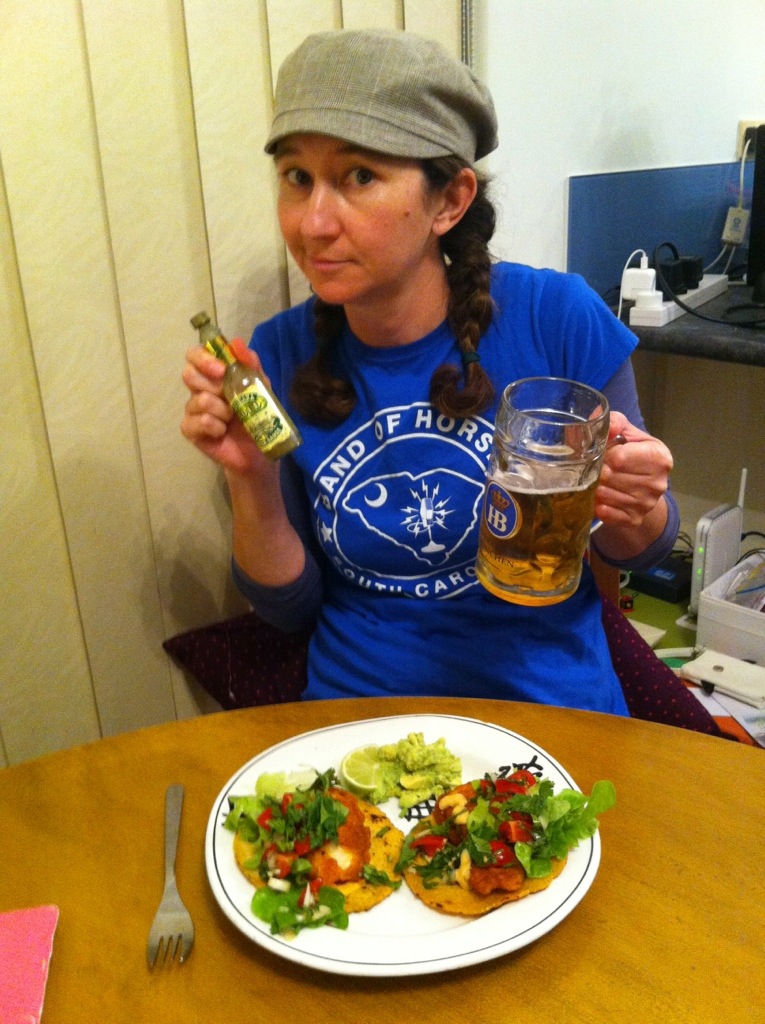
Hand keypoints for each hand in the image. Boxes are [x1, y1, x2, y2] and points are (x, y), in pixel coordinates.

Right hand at [180, 338, 272, 476]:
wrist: (259, 450)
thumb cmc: (258, 416)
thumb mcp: (261, 387)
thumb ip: (251, 365)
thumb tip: (237, 343)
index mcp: (213, 375)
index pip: (194, 355)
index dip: (203, 358)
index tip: (221, 370)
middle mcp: (199, 389)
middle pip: (189, 374)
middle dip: (213, 385)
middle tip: (230, 397)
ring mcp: (192, 410)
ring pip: (198, 399)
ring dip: (221, 409)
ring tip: (232, 418)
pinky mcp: (190, 430)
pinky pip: (198, 421)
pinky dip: (215, 426)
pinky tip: (222, 432)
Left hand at [594, 411, 672, 528]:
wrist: (640, 483)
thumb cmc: (630, 451)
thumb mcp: (626, 431)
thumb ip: (614, 422)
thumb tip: (600, 420)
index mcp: (659, 457)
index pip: (619, 458)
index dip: (604, 455)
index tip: (601, 454)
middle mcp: (658, 483)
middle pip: (611, 478)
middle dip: (597, 472)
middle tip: (594, 469)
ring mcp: (647, 504)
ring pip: (606, 496)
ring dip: (595, 488)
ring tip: (596, 481)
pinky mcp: (635, 519)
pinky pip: (607, 514)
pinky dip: (597, 506)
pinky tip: (598, 498)